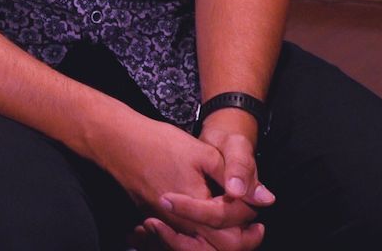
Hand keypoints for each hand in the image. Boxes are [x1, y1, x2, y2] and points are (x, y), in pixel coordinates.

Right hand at [125, 110, 274, 250]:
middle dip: (242, 238)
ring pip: (200, 247)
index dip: (248, 212)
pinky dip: (200, 238)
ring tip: (235, 226)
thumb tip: (264, 197)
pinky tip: (207, 223)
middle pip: (220, 248)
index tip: (255, 198)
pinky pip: (182, 240)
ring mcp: (165, 224)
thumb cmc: (157, 144)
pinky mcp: (155, 219)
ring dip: (222, 239)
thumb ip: (235, 176)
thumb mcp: (203, 153)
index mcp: (195, 209)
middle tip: (254, 225)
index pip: (232, 226)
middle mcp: (180, 224)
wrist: (116, 142)